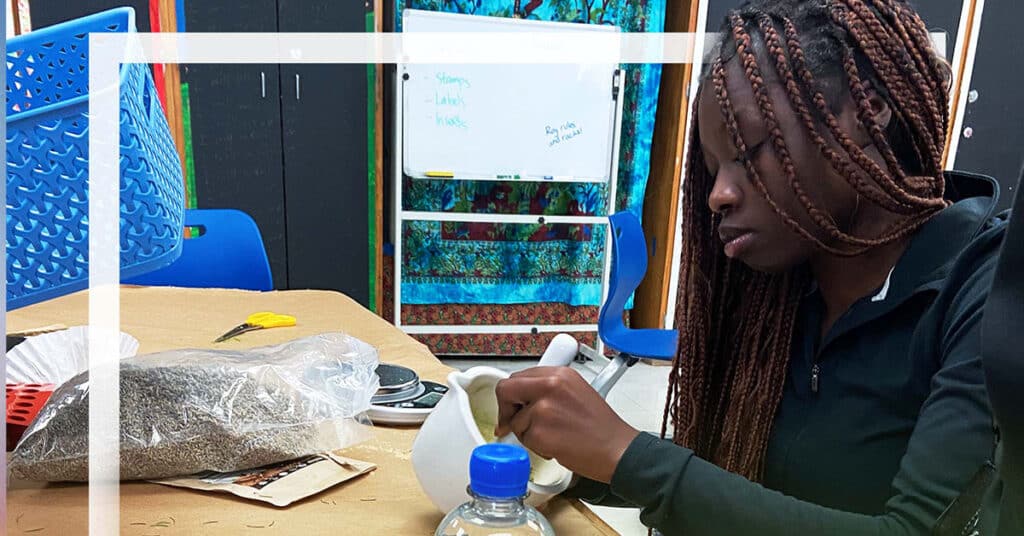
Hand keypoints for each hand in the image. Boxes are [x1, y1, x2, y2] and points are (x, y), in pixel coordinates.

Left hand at [494, 366, 639, 482]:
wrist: (616, 449)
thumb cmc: (600, 427)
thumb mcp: (576, 392)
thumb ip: (548, 389)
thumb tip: (521, 397)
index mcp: (559, 374)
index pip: (518, 376)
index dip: (512, 394)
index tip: (513, 405)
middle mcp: (550, 386)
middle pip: (506, 390)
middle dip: (505, 409)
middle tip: (510, 423)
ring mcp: (543, 409)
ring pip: (515, 421)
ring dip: (528, 433)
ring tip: (553, 436)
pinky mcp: (540, 432)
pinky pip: (524, 440)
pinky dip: (537, 447)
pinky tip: (556, 445)